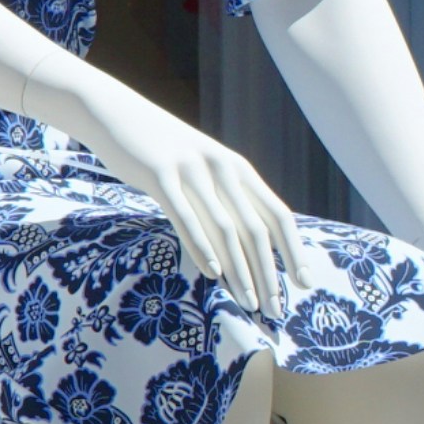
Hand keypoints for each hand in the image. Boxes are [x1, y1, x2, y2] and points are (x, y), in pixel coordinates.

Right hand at [71, 80, 320, 321]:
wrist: (117, 113)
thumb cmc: (163, 151)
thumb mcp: (204, 170)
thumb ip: (226, 199)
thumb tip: (250, 245)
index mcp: (239, 168)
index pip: (278, 215)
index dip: (294, 251)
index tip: (305, 285)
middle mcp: (222, 167)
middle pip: (256, 228)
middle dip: (269, 273)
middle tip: (275, 310)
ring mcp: (192, 169)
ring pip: (225, 228)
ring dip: (240, 270)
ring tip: (249, 302)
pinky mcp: (160, 173)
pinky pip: (185, 216)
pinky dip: (201, 246)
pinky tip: (212, 274)